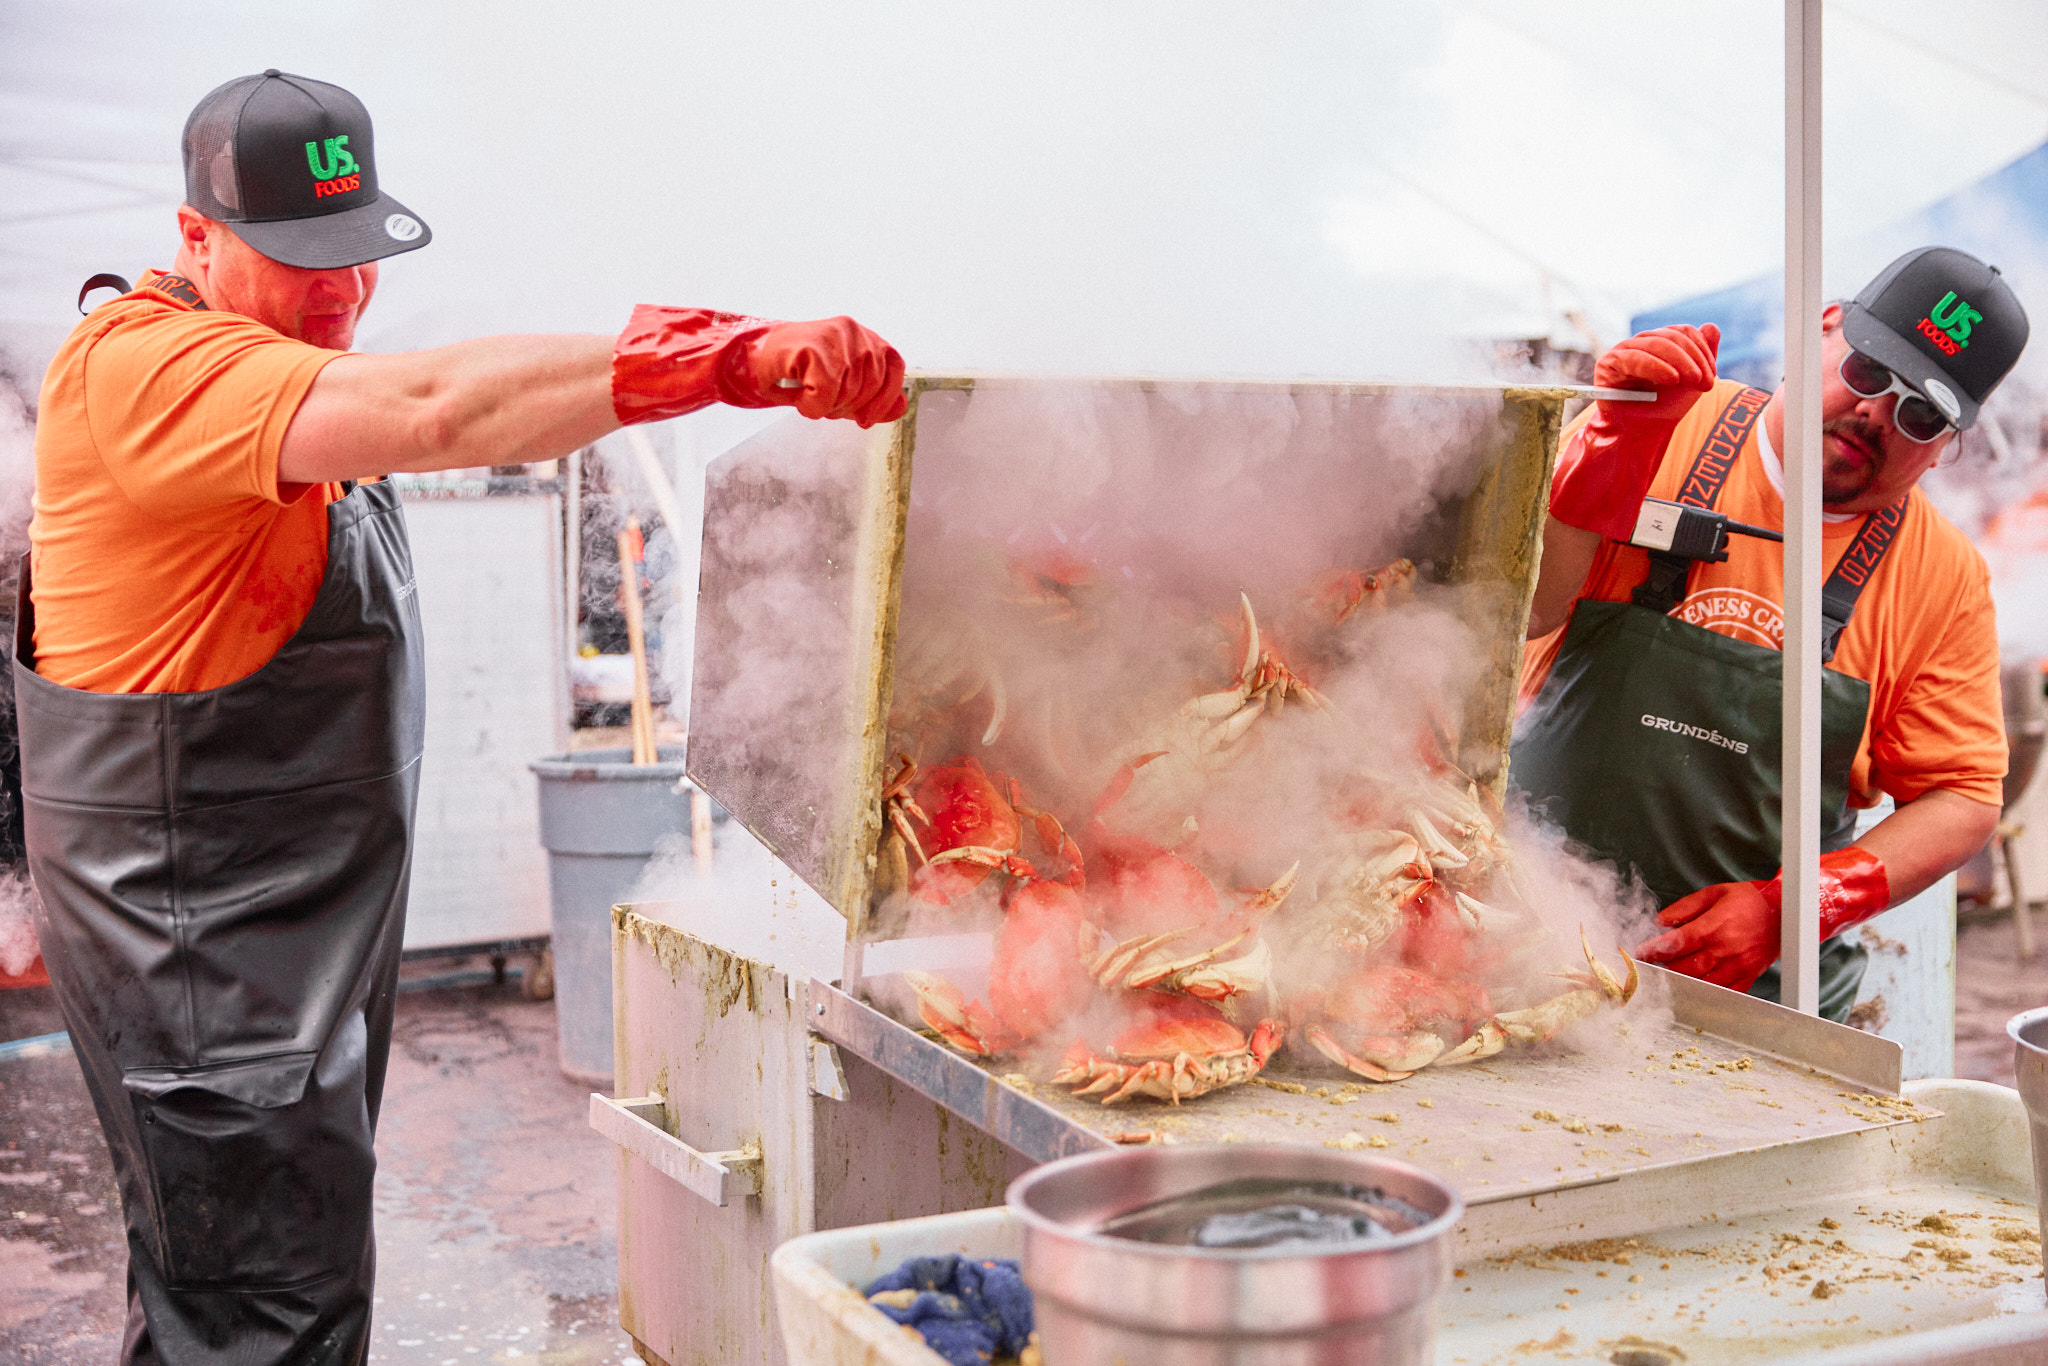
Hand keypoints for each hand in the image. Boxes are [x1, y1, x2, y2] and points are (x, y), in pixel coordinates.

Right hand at [743, 317, 906, 426]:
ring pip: (848, 392)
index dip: (885, 398)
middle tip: (824, 406)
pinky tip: (799, 398)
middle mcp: (853, 330)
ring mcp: (834, 335)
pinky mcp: (814, 347)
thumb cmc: (797, 373)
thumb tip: (901, 407)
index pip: (894, 367)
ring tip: (808, 398)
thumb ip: (873, 396)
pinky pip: (825, 393)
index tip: (865, 419)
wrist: (752, 360)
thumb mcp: (842, 387)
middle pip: (871, 385)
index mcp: (865, 336)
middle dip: (848, 407)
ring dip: (826, 408)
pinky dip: (812, 406)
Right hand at [1594, 323, 1720, 419]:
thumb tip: (1711, 325)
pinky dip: (1656, 367)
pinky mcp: (1608, 363)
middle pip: (1673, 337)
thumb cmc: (1664, 408)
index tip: (1712, 375)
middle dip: (1694, 359)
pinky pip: (1635, 358)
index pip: (1683, 332)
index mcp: (1659, 342)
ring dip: (1681, 362)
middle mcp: (1640, 342)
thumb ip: (1703, 354)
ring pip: (1658, 343)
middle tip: (1706, 383)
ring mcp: (1623, 350)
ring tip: (1694, 382)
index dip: (1702, 350)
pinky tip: (1672, 379)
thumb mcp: (1692, 381)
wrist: (1641, 434)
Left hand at [1633, 846, 1890, 993]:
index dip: (1656, 950)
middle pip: (1685, 967)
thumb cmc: (1749, 901)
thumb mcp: (1714, 893)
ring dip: (1681, 982)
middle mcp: (1725, 949)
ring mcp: (1738, 966)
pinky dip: (1706, 992)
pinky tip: (1692, 989)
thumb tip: (1660, 921)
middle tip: (1648, 967)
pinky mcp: (1748, 977)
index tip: (1641, 952)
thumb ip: (1685, 907)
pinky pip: (1724, 992)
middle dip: (1663, 968)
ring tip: (1665, 978)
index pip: (1678, 943)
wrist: (1787, 913)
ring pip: (1702, 982)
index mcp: (1715, 927)